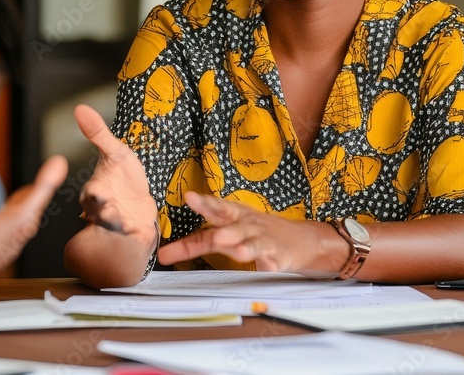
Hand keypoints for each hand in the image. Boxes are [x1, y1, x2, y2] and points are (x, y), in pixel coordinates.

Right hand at [74, 104, 157, 244]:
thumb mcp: (116, 153)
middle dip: (105, 215)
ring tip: (126, 224)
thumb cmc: (125, 178)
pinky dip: (136, 238)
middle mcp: (103, 211)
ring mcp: (118, 226)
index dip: (94, 196)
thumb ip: (98, 133)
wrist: (141, 204)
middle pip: (99, 216)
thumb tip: (80, 108)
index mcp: (96, 193)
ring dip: (120, 227)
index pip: (91, 195)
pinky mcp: (133, 235)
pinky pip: (133, 240)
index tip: (98, 193)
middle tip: (110, 213)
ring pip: (115, 230)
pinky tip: (142, 234)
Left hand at [157, 191, 343, 274]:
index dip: (204, 204)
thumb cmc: (255, 234)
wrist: (300, 240)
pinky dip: (269, 263)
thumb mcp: (227, 232)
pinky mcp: (279, 255)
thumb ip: (196, 243)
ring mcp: (264, 239)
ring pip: (253, 242)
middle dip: (225, 228)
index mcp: (234, 216)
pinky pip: (272, 260)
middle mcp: (248, 224)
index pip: (216, 209)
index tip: (190, 197)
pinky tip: (267, 266)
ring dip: (246, 247)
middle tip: (216, 234)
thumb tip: (163, 254)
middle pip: (234, 223)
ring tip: (240, 251)